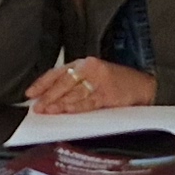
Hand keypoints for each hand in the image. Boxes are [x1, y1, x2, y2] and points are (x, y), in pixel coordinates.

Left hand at [23, 57, 156, 113]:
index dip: (42, 83)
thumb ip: (75, 84)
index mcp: (84, 63)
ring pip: (74, 92)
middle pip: (63, 82)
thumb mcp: (94, 77)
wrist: (144, 85)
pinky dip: (76, 106)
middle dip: (48, 96)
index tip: (30, 93)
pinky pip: (89, 101)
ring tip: (48, 111)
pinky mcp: (109, 93)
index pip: (57, 72)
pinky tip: (67, 110)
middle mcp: (90, 68)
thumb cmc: (117, 82)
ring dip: (59, 103)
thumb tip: (50, 99)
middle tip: (37, 107)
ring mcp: (99, 80)